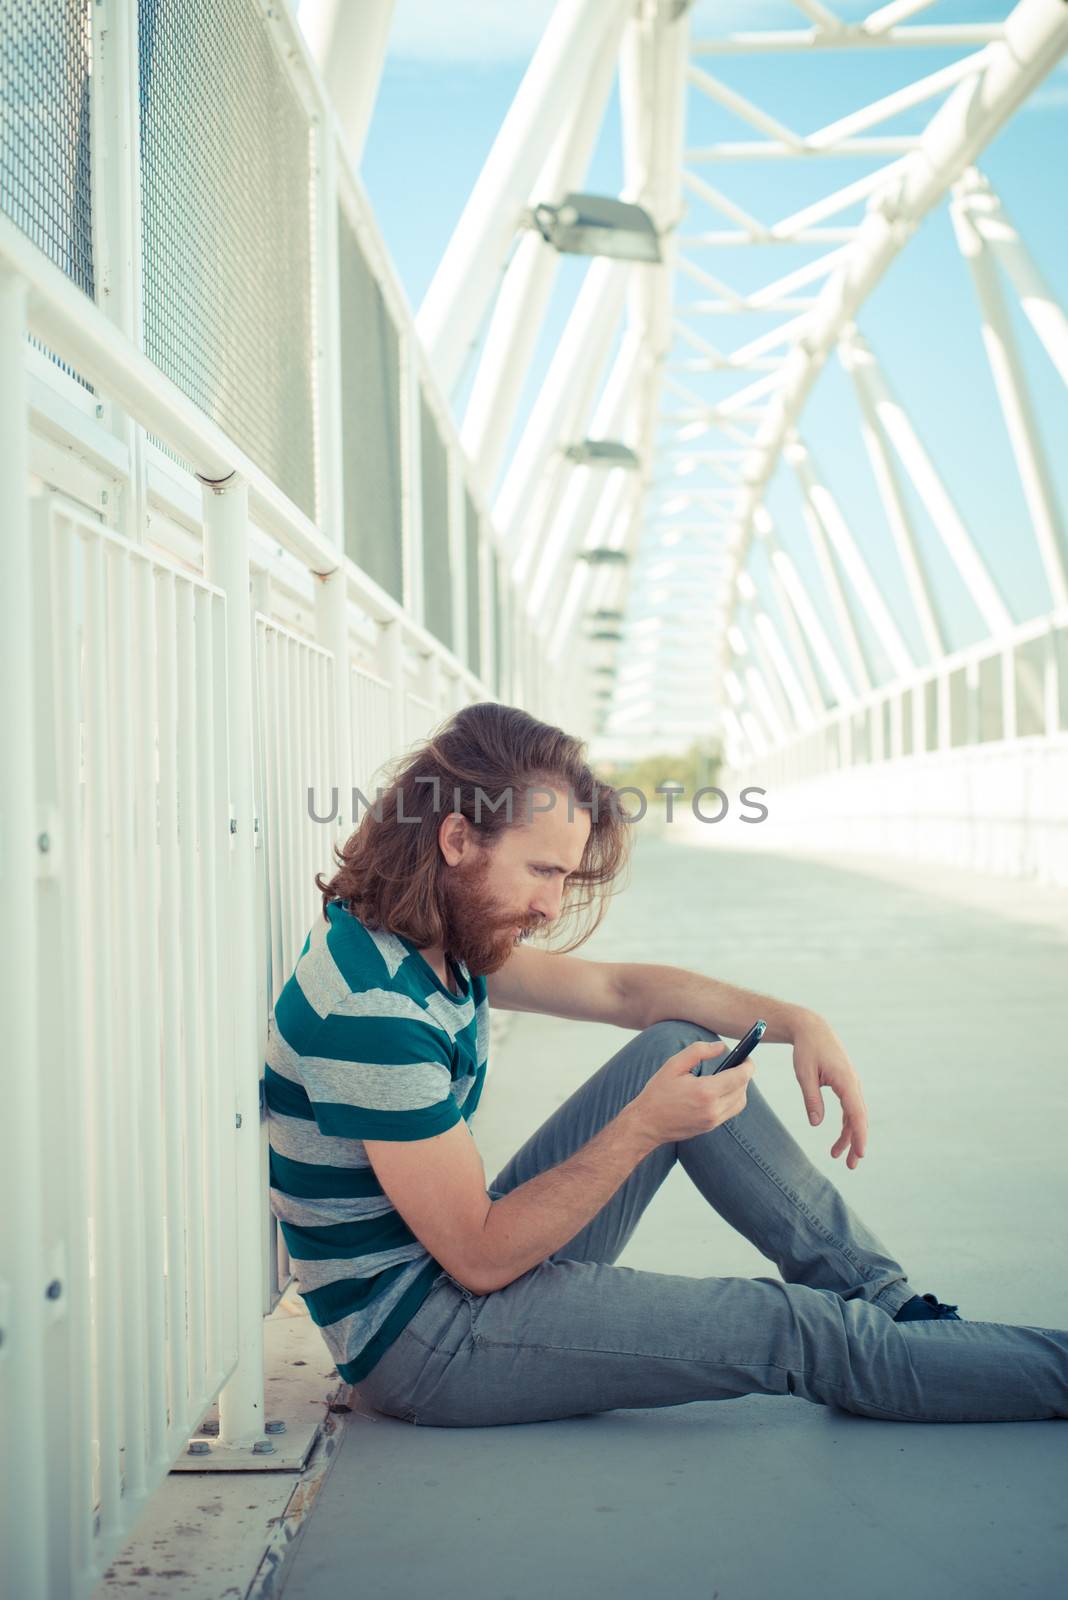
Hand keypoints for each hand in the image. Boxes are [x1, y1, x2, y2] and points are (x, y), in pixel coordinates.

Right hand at [631, 1040, 758, 1146]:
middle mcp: (713, 1109)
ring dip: (740, 1088)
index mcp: (705, 1091)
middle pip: (743, 1089)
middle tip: (738, 1063)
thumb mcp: (674, 1065)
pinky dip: (732, 1099)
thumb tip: (721, 1046)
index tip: (747, 1057)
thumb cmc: (658, 1092)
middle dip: (744, 1075)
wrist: (647, 1124)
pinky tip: (722, 1090)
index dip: (748, 1065)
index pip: (740, 1077)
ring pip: (740, 1102)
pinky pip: (731, 1111)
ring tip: (730, 1076)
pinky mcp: (711, 1127)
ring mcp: (713, 1120)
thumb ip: (699, 1051)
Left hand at [791, 1013, 868, 1170]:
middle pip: (859, 1119)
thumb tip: (816, 1124)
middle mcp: (853, 1083)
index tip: (860, 1153)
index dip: (859, 1135)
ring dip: (849, 1136)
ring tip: (838, 1156)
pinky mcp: (846, 1085)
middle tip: (851, 1165)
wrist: (812, 1029)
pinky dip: (846, 1125)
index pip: (856, 1113)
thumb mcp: (804, 1074)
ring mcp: (851, 1084)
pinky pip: (849, 1109)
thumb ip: (811, 1099)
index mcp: (845, 1080)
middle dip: (856, 1143)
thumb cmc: (807, 1050)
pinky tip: (839, 1139)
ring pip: (854, 1116)